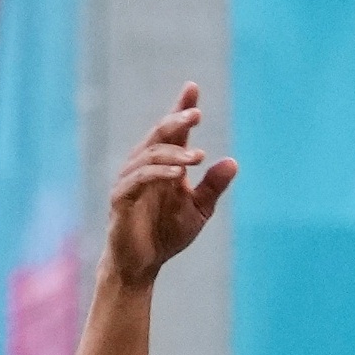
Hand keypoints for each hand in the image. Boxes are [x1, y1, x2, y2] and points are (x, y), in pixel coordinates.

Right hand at [105, 83, 236, 285]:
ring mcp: (130, 179)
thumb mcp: (198, 211)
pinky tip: (178, 175)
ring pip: (150, 154)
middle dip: (177, 121)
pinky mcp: (121, 197)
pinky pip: (139, 178)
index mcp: (163, 164)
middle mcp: (144, 165)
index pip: (172, 131)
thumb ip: (212, 187)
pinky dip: (158, 173)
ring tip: (197, 158)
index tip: (192, 88)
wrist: (141, 265)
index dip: (181, 109)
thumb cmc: (166, 235)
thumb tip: (233, 162)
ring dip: (174, 153)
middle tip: (196, 114)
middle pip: (159, 134)